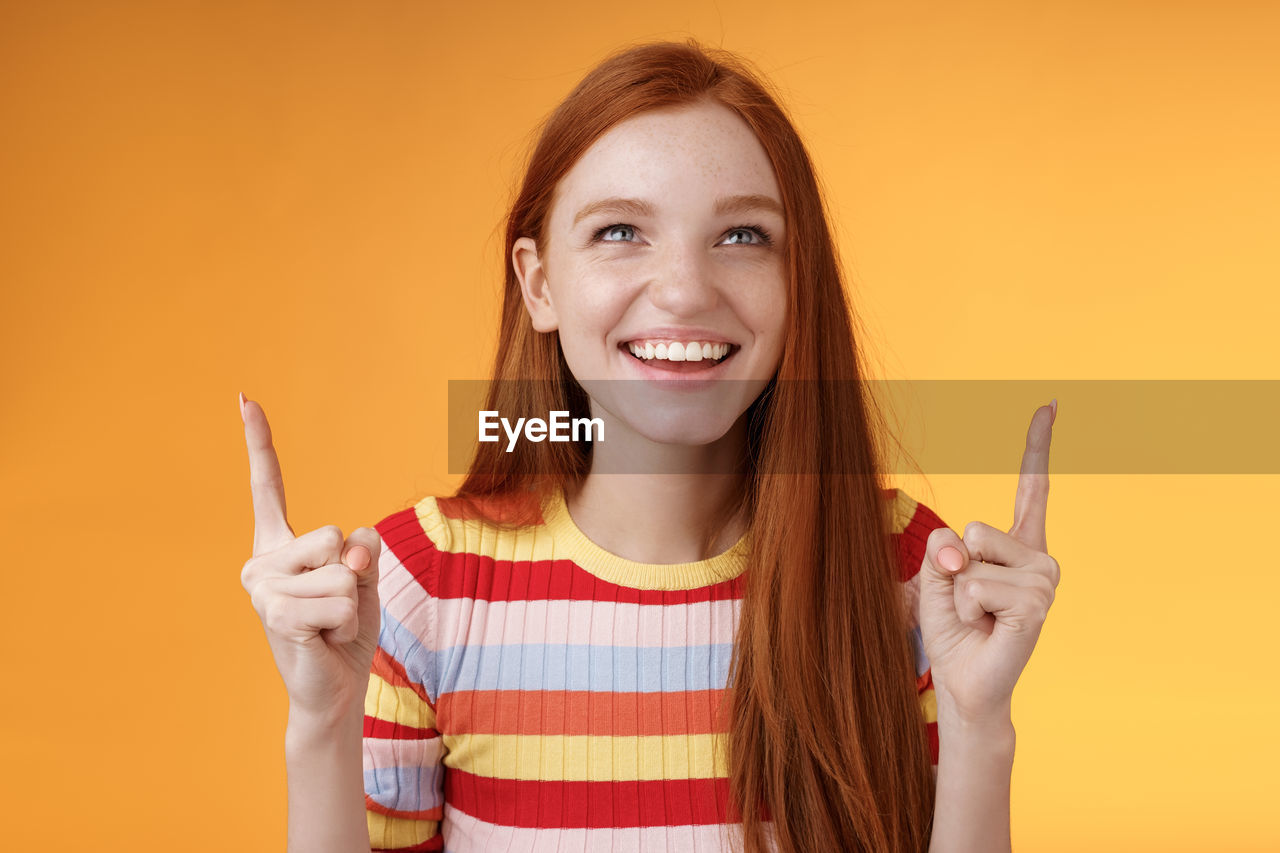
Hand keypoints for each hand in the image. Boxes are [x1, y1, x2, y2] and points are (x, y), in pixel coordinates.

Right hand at [238, 393, 382, 725]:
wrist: (332, 690)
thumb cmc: (344, 631)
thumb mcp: (364, 579)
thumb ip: (364, 551)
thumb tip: (353, 548)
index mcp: (279, 545)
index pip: (269, 485)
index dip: (259, 442)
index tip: (245, 398)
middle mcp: (260, 561)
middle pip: (334, 536)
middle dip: (352, 575)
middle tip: (333, 608)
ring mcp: (262, 588)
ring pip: (343, 572)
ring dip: (352, 605)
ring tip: (329, 627)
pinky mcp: (276, 615)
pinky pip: (343, 601)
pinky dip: (349, 624)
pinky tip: (325, 640)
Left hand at [918, 400, 1061, 725]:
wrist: (965, 683)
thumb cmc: (954, 629)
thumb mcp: (935, 578)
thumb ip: (941, 550)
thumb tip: (960, 551)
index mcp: (1018, 544)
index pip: (1031, 487)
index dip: (1037, 445)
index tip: (1050, 403)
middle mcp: (1039, 556)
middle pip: (972, 528)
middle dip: (952, 567)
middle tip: (969, 603)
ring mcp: (1044, 580)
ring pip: (971, 558)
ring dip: (958, 593)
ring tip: (978, 617)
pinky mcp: (1036, 603)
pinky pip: (975, 585)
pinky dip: (965, 608)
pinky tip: (987, 628)